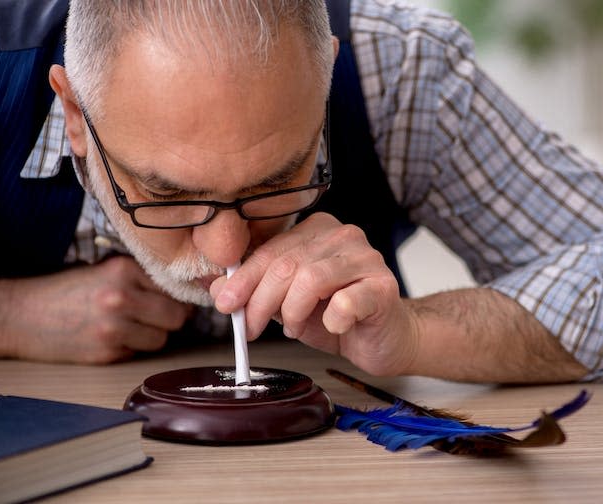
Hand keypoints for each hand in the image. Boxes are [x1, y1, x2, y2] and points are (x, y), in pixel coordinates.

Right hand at [0, 256, 190, 363]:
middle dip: (172, 319)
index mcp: (124, 270)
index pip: (176, 288)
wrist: (22, 315)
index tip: (177, 300)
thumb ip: (142, 278)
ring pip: (162, 339)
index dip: (179, 296)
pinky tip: (112, 337)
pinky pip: (138, 352)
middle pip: (177, 317)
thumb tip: (185, 293)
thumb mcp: (105, 270)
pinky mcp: (107, 353)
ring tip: (131, 326)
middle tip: (157, 316)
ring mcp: (114, 328)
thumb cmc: (67, 290)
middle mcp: (122, 298)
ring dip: (153, 335)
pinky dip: (132, 347)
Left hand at [210, 212, 419, 375]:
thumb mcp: (288, 303)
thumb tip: (217, 287)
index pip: (271, 250)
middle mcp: (343, 236)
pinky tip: (334, 327)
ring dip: (294, 313)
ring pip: (311, 279)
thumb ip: (257, 290)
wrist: (385, 338)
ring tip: (295, 329)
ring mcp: (367, 258)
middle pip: (287, 265)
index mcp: (318, 230)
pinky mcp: (384, 286)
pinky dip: (332, 320)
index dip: (243, 280)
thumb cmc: (339, 316)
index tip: (225, 304)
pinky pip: (347, 302)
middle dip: (261, 302)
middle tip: (251, 328)